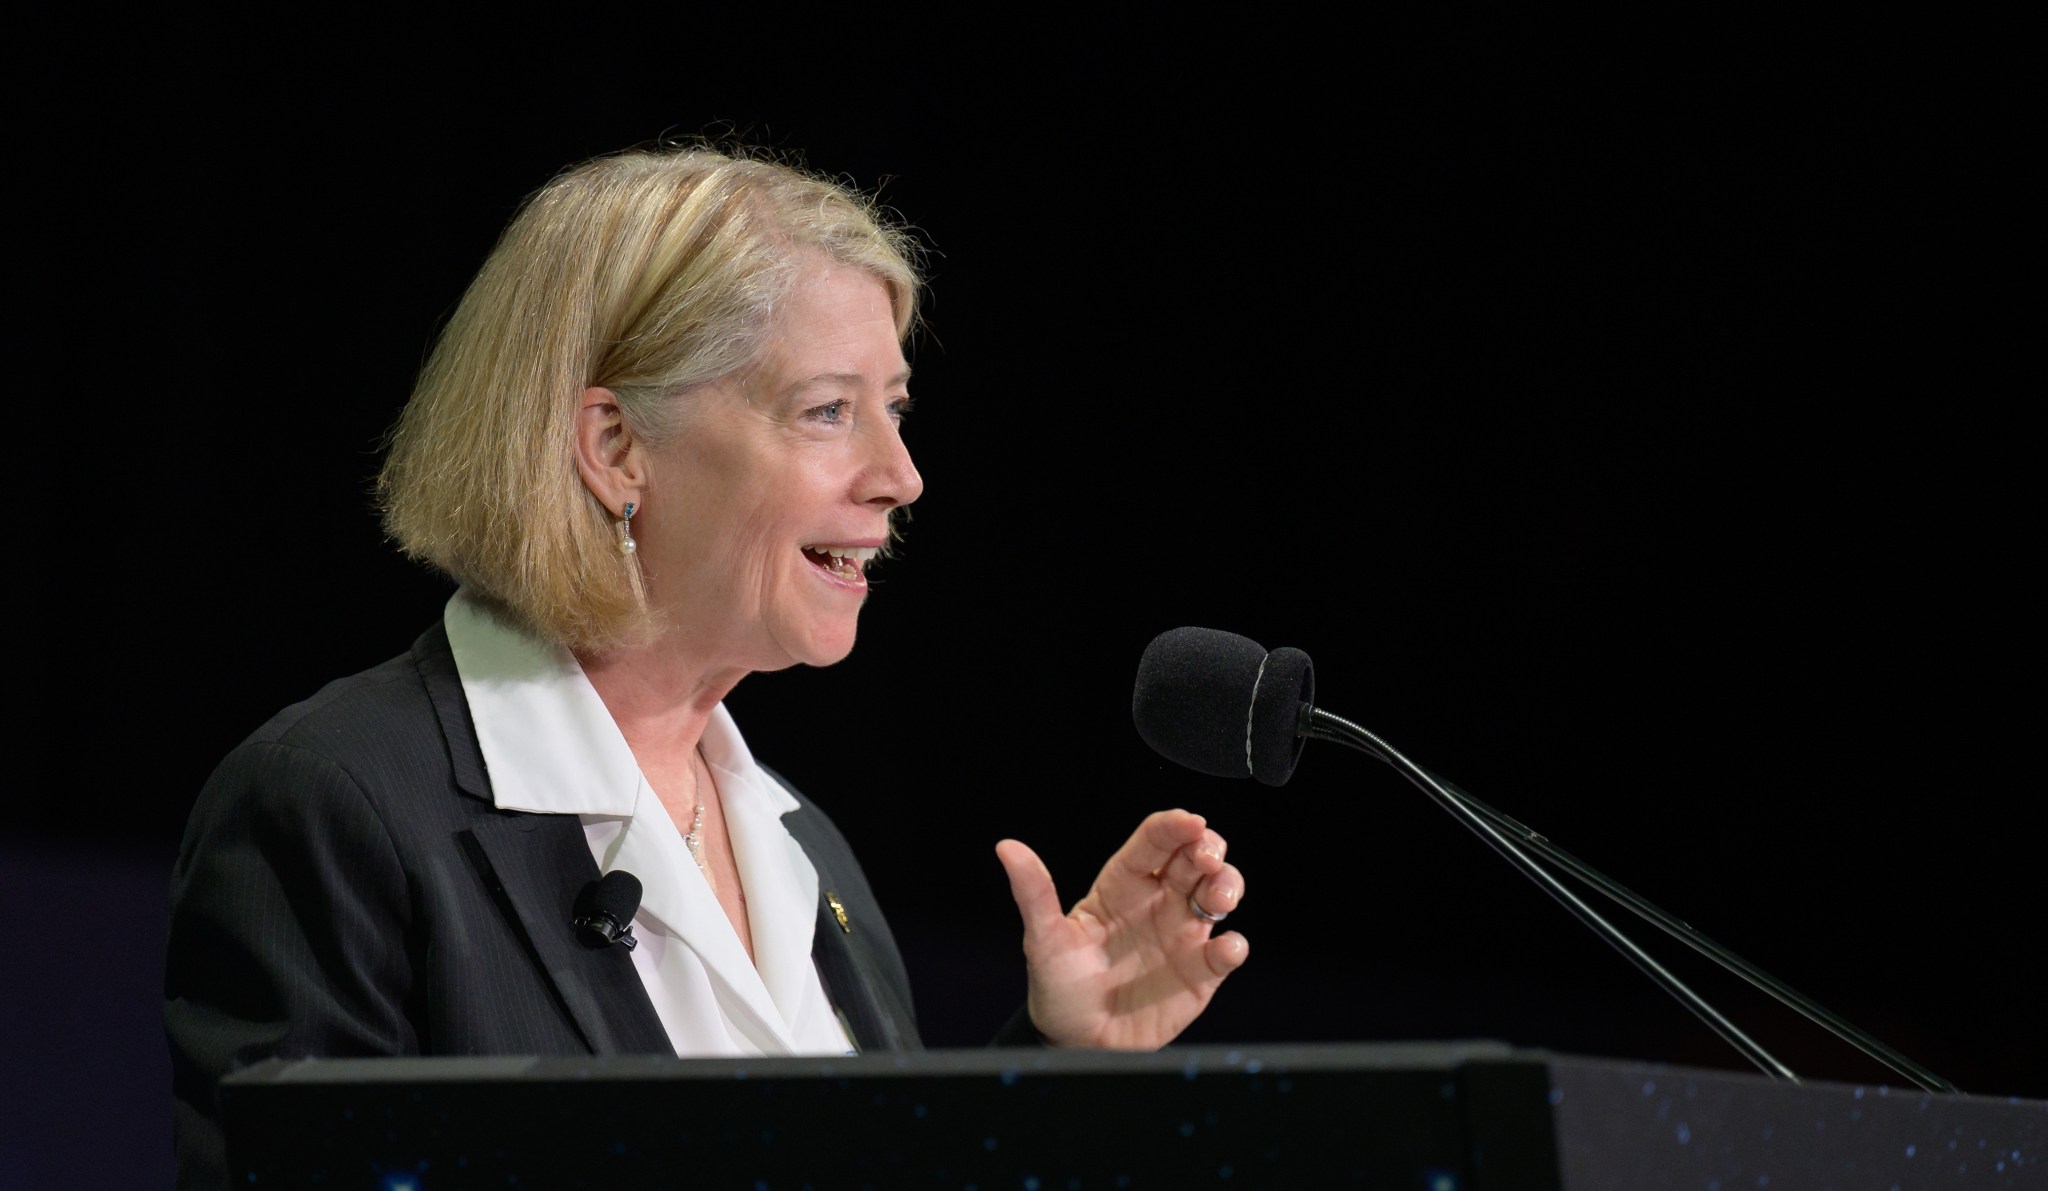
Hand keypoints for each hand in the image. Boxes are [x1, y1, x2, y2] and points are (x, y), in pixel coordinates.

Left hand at [996, 809, 1248, 1048]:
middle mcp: (1158, 902)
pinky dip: (1234, 946)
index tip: (1190, 822)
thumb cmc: (1058, 986)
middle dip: (1209, 849)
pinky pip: (1225, 952)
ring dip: (1228, 887)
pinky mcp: (1200, 973)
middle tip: (1207, 858)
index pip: (1154, 842)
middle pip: (1195, 858)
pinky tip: (1226, 948)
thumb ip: (1033, 893)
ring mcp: (1182, 935)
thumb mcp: (1043, 940)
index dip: (1175, 826)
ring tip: (1218, 900)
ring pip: (1219, 894)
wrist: (1075, 1042)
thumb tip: (1007, 848)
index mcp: (1122, 885)